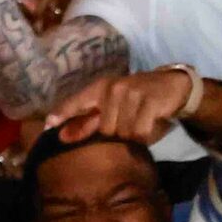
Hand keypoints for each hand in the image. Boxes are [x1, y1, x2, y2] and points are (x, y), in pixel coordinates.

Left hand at [49, 66, 195, 146]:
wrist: (173, 85)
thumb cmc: (136, 99)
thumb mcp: (111, 106)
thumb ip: (87, 122)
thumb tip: (59, 135)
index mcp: (99, 88)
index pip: (77, 101)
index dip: (63, 112)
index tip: (48, 124)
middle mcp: (112, 88)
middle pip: (105, 129)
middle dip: (117, 133)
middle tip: (130, 122)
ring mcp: (131, 93)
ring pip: (123, 132)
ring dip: (133, 135)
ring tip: (141, 122)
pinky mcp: (149, 101)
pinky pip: (140, 132)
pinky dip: (146, 135)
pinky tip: (151, 124)